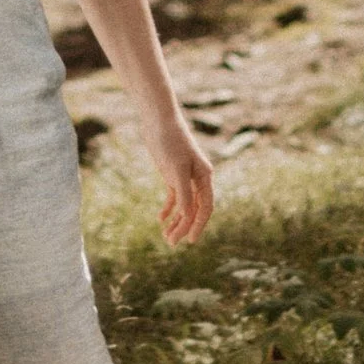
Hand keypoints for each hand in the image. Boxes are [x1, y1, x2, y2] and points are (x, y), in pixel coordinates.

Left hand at [151, 111, 213, 249]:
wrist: (158, 120)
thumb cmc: (171, 141)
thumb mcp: (176, 168)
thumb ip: (183, 191)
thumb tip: (187, 214)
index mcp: (205, 176)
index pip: (205, 207)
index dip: (199, 224)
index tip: (190, 240)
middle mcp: (197, 179)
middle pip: (194, 209)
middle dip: (184, 227)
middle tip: (171, 243)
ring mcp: (184, 177)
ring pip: (183, 205)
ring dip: (176, 221)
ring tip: (165, 237)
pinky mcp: (172, 174)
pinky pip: (173, 197)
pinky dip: (168, 209)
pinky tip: (160, 219)